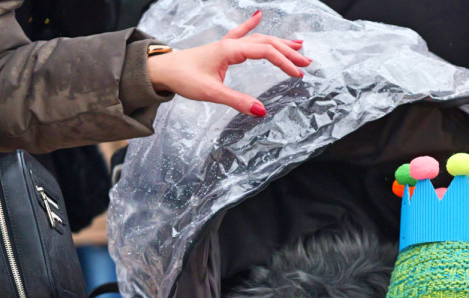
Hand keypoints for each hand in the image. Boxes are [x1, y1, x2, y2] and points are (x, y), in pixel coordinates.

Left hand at [145, 11, 310, 116]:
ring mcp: (227, 44)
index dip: (284, 62)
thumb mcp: (211, 93)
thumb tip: (262, 111)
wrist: (162, 69)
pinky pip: (241, 33)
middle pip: (266, 43)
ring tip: (298, 46)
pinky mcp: (222, 48)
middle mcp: (231, 44)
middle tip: (307, 63)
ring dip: (279, 43)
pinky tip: (259, 16)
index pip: (265, 52)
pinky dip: (252, 25)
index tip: (298, 75)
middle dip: (288, 53)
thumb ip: (237, 101)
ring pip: (259, 39)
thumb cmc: (183, 78)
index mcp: (230, 50)